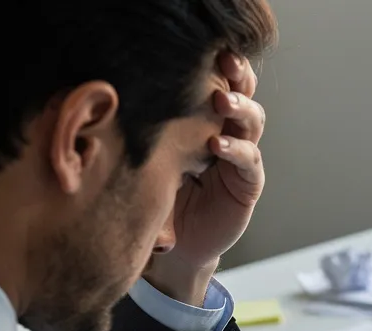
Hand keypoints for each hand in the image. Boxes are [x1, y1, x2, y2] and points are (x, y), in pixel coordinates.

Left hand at [145, 52, 265, 303]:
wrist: (173, 243)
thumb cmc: (157, 192)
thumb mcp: (150, 153)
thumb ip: (148, 128)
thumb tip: (118, 91)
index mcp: (204, 119)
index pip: (217, 83)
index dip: (219, 64)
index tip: (207, 47)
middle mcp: (227, 131)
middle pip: (243, 93)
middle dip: (238, 75)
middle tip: (226, 61)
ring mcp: (240, 157)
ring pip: (252, 121)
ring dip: (240, 107)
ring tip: (222, 100)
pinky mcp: (247, 184)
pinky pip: (250, 161)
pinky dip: (237, 150)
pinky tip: (219, 144)